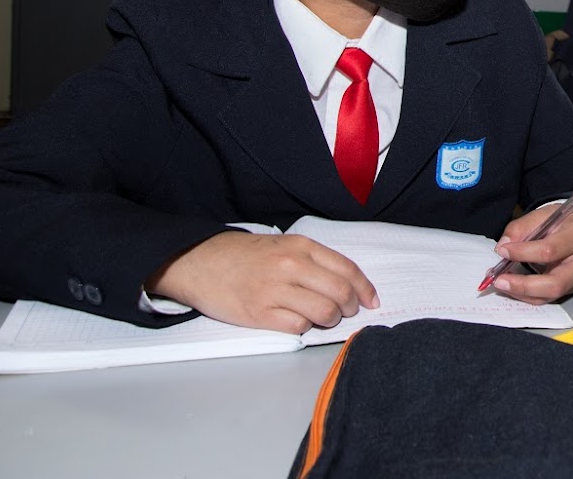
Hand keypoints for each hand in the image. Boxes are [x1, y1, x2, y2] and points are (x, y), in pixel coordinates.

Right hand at [147, 231, 377, 334]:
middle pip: (340, 293)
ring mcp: (276, 290)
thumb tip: (345, 283)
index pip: (347, 269)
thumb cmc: (244, 256)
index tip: (371, 301)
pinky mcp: (260, 314)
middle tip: (348, 312)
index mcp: (301, 246)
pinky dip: (304, 328)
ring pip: (324, 313)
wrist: (201, 262)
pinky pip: (298, 327)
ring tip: (322, 317)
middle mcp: (292, 266)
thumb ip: (313, 260)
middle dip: (350, 307)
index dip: (365, 288)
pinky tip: (297, 321)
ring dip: (329, 320)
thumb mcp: (283, 245)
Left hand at [489, 207, 572, 303]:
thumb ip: (523, 226)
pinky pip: (549, 298)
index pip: (549, 250)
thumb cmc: (569, 222)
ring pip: (551, 296)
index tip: (502, 250)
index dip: (523, 252)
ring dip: (522, 293)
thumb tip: (503, 245)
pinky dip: (527, 295)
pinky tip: (513, 286)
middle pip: (554, 284)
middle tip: (499, 280)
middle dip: (523, 285)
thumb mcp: (547, 213)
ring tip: (501, 284)